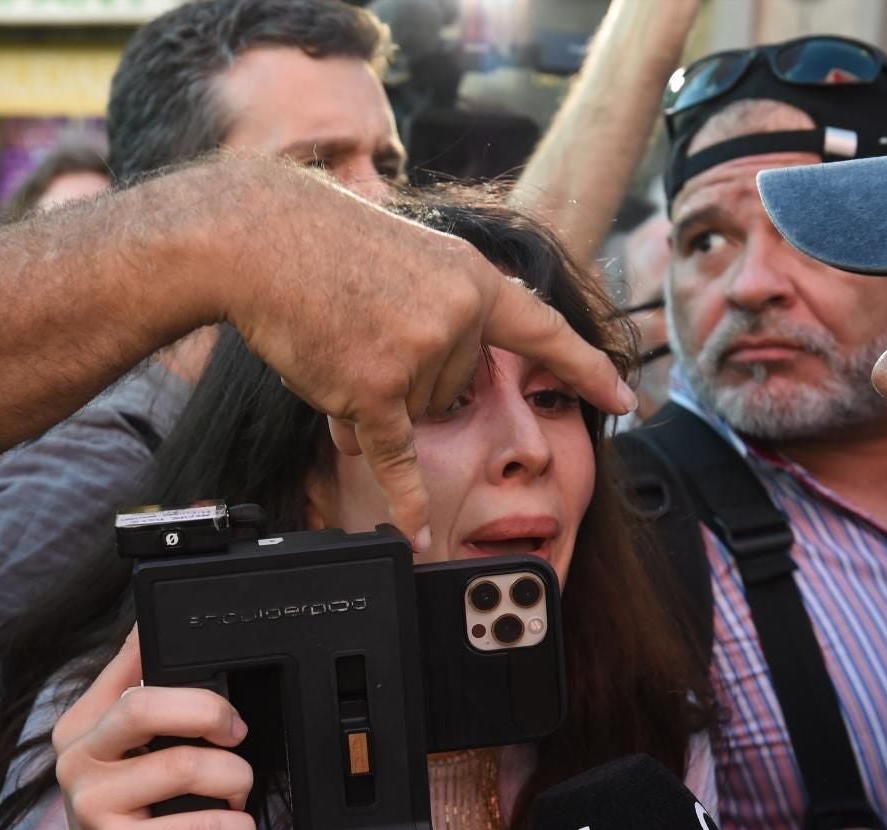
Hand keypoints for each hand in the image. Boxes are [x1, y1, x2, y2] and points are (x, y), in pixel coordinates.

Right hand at [51, 628, 255, 829]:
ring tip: (236, 795)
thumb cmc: (130, 822)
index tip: (221, 690)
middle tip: (237, 733)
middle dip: (210, 712)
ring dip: (235, 780)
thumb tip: (145, 626)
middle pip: (147, 706)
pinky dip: (234, 828)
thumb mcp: (124, 756)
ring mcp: (93, 806)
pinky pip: (199, 824)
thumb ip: (135, 694)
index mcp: (81, 727)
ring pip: (187, 766)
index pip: (129, 669)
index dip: (183, 668)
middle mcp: (77, 760)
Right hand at [216, 159, 634, 548]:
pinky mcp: (375, 388)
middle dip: (404, 377)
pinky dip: (406, 498)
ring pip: (410, 415)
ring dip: (370, 398)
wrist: (263, 237)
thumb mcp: (407, 264)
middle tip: (359, 326)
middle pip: (449, 391)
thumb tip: (398, 426)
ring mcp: (420, 354)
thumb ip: (432, 328)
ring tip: (335, 341)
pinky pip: (397, 456)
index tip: (624, 399)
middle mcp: (459, 318)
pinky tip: (416, 535)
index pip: (544, 332)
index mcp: (474, 280)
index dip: (587, 368)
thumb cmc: (323, 250)